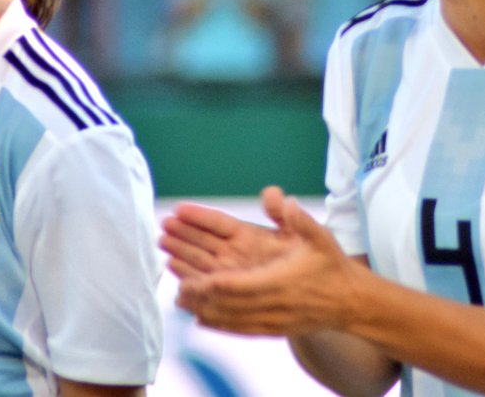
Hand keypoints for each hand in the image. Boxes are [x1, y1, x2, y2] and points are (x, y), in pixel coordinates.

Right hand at [160, 188, 299, 279]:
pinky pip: (207, 285)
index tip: (179, 209)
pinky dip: (192, 282)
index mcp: (248, 234)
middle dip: (183, 233)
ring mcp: (231, 271)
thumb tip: (275, 193)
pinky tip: (178, 281)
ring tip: (163, 246)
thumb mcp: (305, 233)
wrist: (321, 289)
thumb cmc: (312, 257)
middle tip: (163, 225)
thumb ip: (288, 216)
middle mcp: (235, 251)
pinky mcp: (230, 291)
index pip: (219, 222)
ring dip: (181, 255)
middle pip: (203, 240)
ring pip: (200, 262)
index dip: (200, 216)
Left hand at [170, 187, 361, 336]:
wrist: (350, 302)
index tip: (188, 279)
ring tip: (180, 300)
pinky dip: (218, 325)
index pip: (235, 287)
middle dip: (199, 296)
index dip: (209, 285)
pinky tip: (200, 319)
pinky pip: (239, 330)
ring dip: (203, 311)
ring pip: (230, 320)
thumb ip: (301, 221)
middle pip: (226, 305)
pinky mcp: (273, 329)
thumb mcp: (320, 238)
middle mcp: (272, 304)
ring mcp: (272, 320)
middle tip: (176, 287)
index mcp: (278, 281)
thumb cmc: (332, 267)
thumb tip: (287, 201)